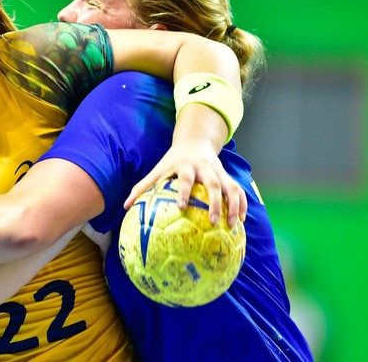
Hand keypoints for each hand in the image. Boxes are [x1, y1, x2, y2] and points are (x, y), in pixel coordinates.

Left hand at [123, 142, 246, 227]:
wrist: (194, 142)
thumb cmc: (172, 161)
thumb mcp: (158, 170)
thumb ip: (143, 187)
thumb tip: (126, 206)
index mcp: (186, 166)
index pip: (185, 178)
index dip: (183, 192)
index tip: (180, 207)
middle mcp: (204, 168)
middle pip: (212, 183)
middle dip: (214, 202)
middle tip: (212, 221)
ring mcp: (218, 171)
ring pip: (230, 187)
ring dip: (233, 205)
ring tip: (232, 225)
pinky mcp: (227, 175)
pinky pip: (238, 189)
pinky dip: (241, 203)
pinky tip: (241, 219)